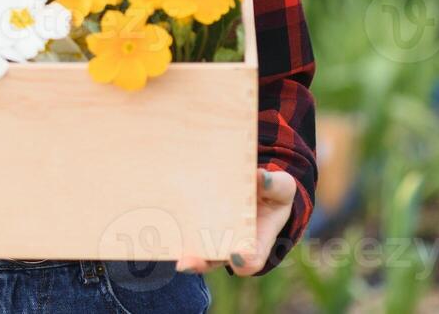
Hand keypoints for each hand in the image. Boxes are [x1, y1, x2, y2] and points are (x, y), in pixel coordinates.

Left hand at [175, 168, 296, 276]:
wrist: (255, 189)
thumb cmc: (272, 192)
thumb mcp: (282, 188)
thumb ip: (276, 185)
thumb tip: (261, 177)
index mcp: (257, 240)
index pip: (252, 259)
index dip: (245, 262)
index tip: (236, 257)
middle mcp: (231, 245)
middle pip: (214, 260)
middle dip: (201, 262)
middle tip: (188, 262)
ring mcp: (210, 237)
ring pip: (194, 251)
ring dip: (181, 252)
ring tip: (169, 251)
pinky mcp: (193, 224)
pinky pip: (181, 233)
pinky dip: (170, 231)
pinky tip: (156, 224)